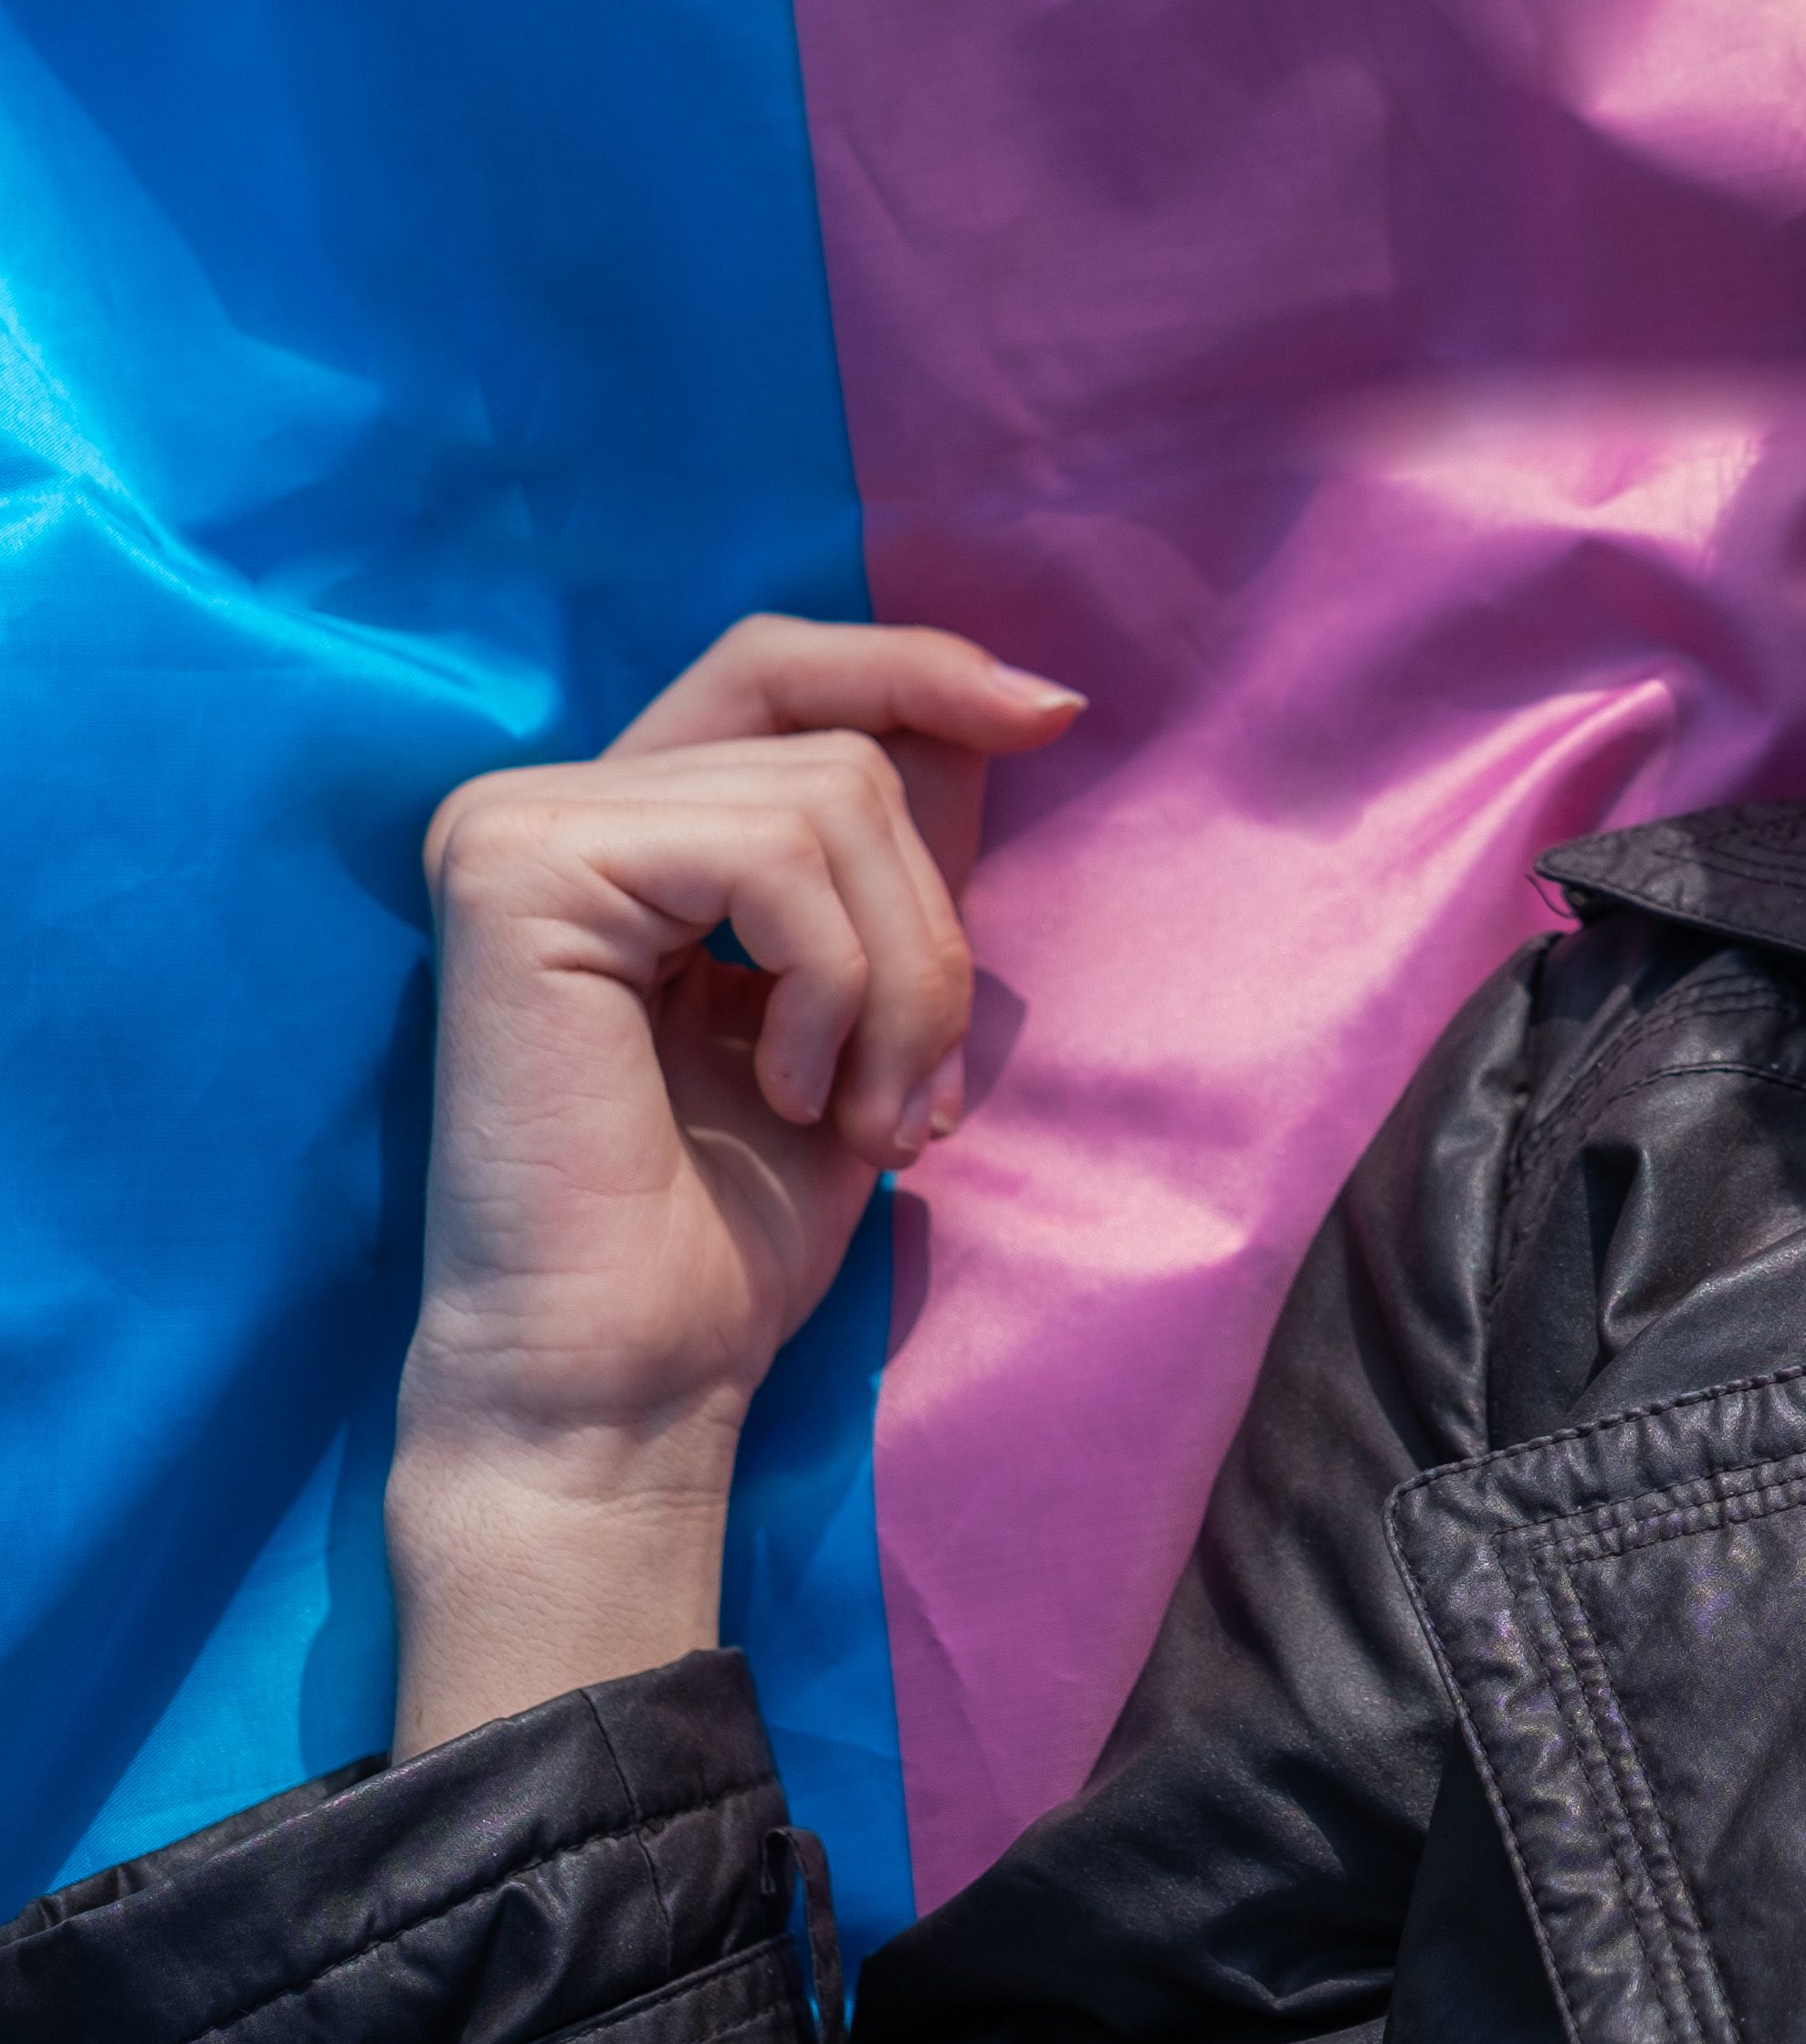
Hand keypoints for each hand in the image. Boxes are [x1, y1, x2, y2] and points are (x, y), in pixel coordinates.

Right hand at [387, 617, 1081, 1753]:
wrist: (631, 1375)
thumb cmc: (739, 1213)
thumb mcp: (866, 993)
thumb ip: (895, 852)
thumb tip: (1012, 702)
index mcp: (622, 825)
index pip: (786, 669)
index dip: (922, 668)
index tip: (1053, 715)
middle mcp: (546, 802)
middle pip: (843, 750)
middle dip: (931, 923)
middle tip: (920, 1088)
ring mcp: (516, 824)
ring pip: (831, 800)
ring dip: (901, 979)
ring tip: (865, 1111)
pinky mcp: (514, 869)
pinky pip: (770, 856)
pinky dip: (832, 983)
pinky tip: (791, 1090)